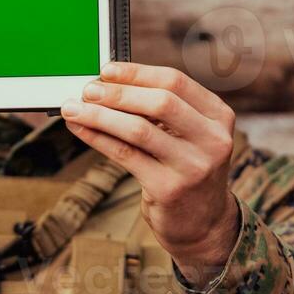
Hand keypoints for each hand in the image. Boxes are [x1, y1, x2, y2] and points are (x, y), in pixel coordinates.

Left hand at [61, 62, 240, 288]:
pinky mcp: (169, 189)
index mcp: (219, 116)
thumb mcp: (189, 135)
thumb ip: (162, 109)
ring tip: (74, 108)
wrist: (203, 222)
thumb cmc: (187, 169)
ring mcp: (193, 167)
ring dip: (100, 115)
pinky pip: (125, 155)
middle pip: (160, 102)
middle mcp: (213, 140)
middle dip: (118, 93)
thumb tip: (110, 83)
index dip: (137, 73)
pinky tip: (80, 129)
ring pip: (139, 129)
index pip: (176, 81)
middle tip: (88, 89)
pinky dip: (98, 138)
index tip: (107, 70)